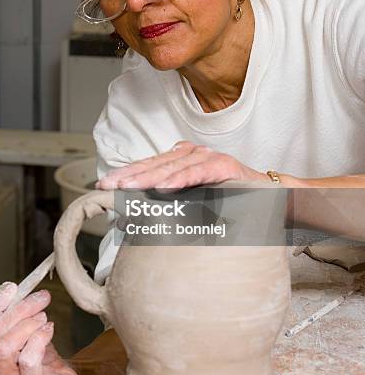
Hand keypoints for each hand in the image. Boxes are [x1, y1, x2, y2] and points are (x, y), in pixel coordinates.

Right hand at [0, 282, 83, 374]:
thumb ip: (6, 318)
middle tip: (40, 298)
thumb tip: (9, 290)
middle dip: (19, 309)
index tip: (11, 288)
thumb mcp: (15, 335)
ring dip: (28, 324)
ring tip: (43, 318)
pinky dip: (40, 337)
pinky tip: (49, 330)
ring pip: (5, 346)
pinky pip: (29, 358)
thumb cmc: (34, 360)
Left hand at [96, 141, 267, 189]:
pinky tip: (164, 187)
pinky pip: (197, 172)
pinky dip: (180, 179)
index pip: (149, 166)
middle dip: (129, 176)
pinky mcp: (223, 165)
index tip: (104, 186)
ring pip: (172, 167)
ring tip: (127, 187)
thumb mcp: (192, 204)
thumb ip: (167, 206)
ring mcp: (208, 157)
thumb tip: (129, 221)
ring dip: (148, 178)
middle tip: (107, 186)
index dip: (127, 174)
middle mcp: (192, 154)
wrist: (269, 199)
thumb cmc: (227, 203)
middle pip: (155, 164)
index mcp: (181, 160)